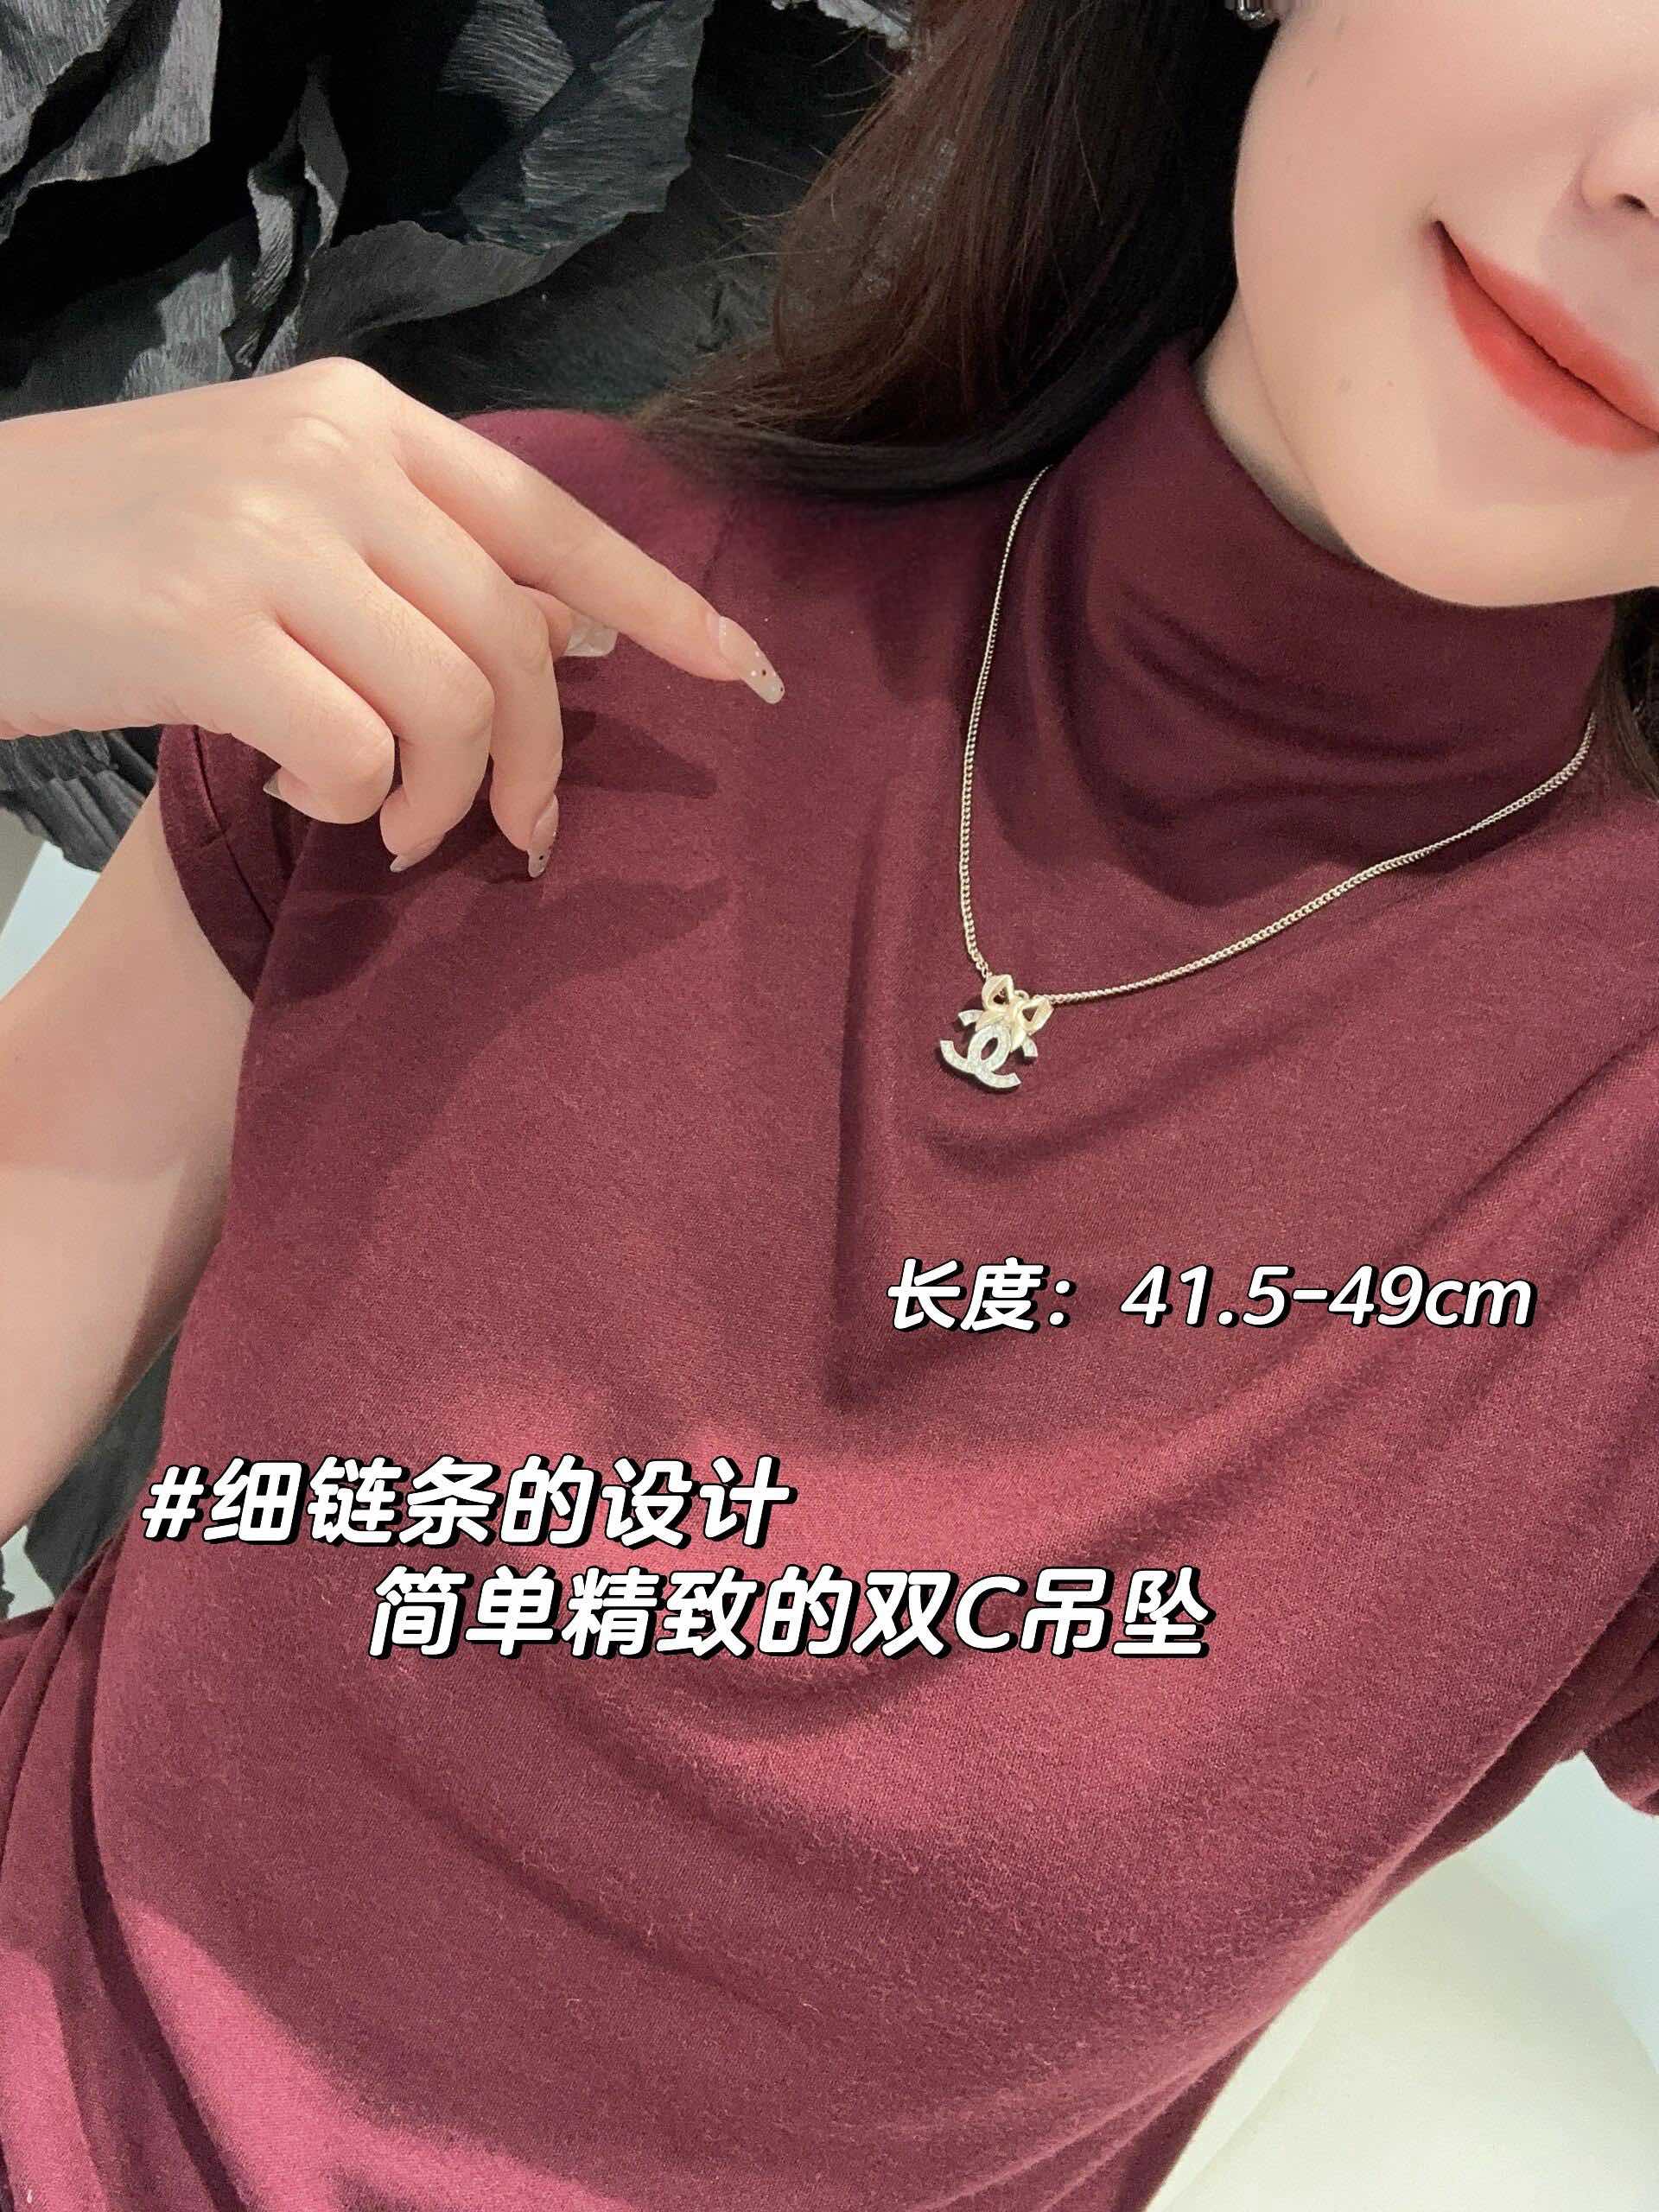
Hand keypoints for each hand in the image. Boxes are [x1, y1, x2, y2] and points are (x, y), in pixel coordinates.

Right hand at [0, 356, 783, 870]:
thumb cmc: (119, 548)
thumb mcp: (283, 512)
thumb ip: (424, 554)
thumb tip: (576, 621)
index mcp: (362, 417)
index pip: (555, 516)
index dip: (667, 605)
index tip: (751, 675)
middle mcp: (329, 458)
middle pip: (519, 638)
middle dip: (538, 764)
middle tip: (517, 836)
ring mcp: (267, 535)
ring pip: (452, 704)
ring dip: (439, 798)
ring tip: (386, 821)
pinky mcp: (206, 627)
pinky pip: (355, 753)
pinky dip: (349, 802)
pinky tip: (298, 792)